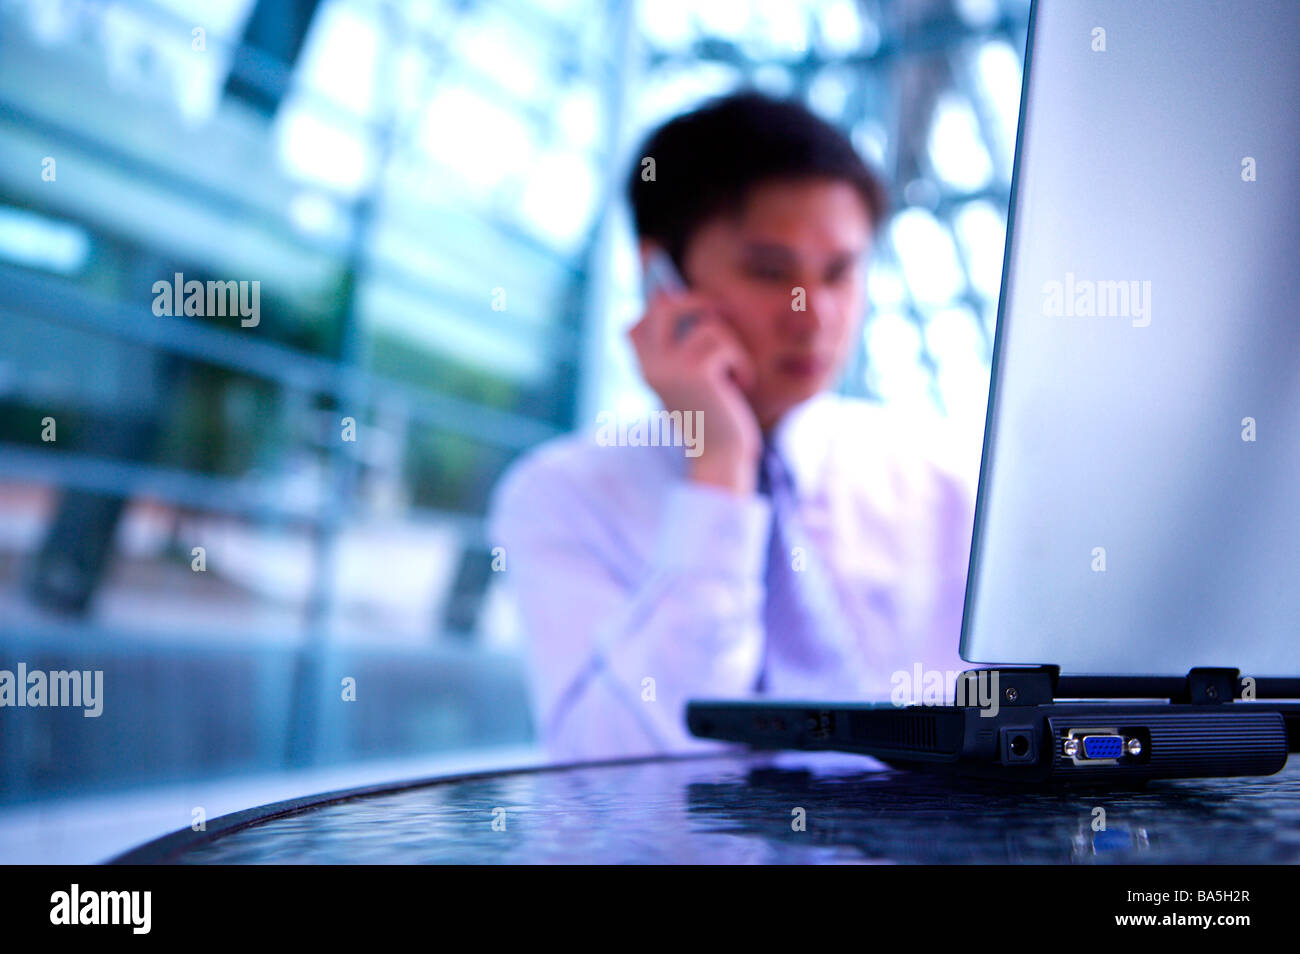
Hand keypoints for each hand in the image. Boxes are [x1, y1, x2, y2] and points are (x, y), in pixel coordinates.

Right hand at [627, 289, 761, 493]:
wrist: (721, 456)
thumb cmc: (710, 415)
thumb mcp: (689, 379)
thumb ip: (681, 346)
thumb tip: (688, 302)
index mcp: (643, 370)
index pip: (633, 326)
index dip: (658, 310)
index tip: (687, 313)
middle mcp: (650, 366)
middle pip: (663, 305)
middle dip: (696, 301)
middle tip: (718, 312)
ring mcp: (670, 368)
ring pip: (707, 323)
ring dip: (731, 343)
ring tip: (734, 369)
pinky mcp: (696, 372)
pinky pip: (724, 343)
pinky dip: (741, 362)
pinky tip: (742, 384)